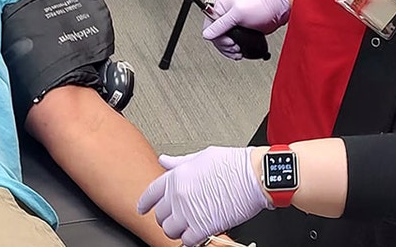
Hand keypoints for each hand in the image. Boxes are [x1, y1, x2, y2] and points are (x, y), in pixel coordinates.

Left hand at [137, 147, 271, 246]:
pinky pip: (187, 241)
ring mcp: (189, 212)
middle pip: (159, 215)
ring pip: (170, 231)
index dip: (144, 203)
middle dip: (166, 217)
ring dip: (177, 231)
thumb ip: (179, 162)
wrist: (253, 176)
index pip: (150, 194)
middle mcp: (179, 195)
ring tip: (186, 227)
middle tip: (174, 218)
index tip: (143, 208)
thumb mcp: (201, 156)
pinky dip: (190, 241)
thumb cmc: (233, 164)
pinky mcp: (204, 226)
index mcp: (176, 176)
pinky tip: (196, 236)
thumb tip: (164, 160)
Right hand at [202, 0, 289, 59]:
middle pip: (215, 36)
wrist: (276, 11)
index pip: (208, 25)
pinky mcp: (239, 31)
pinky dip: (234, 50)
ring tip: (237, 50)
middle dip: (224, 45)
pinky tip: (239, 51)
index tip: (227, 41)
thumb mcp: (237, 14)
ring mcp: (231, 24)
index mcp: (219, 7)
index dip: (216, 37)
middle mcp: (223, 15)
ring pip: (222, 41)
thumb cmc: (260, 6)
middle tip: (234, 46)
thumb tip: (207, 34)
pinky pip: (231, 43)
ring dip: (229, 49)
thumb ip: (221, 25)